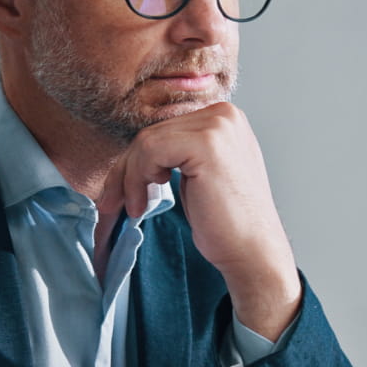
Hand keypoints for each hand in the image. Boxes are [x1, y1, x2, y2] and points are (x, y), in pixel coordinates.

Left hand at [99, 103, 301, 339]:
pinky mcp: (206, 143)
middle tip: (113, 203)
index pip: (164, 128)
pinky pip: (150, 151)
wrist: (253, 252)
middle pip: (152, 132)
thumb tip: (132, 152)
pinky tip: (144, 205)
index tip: (120, 191)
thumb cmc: (226, 222)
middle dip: (126, 170)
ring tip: (136, 208)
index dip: (137, 160)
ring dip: (130, 179)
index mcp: (224, 118)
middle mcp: (224, 114)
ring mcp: (217, 126)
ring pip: (146, 141)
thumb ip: (178, 152)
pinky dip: (137, 179)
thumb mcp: (200, 174)